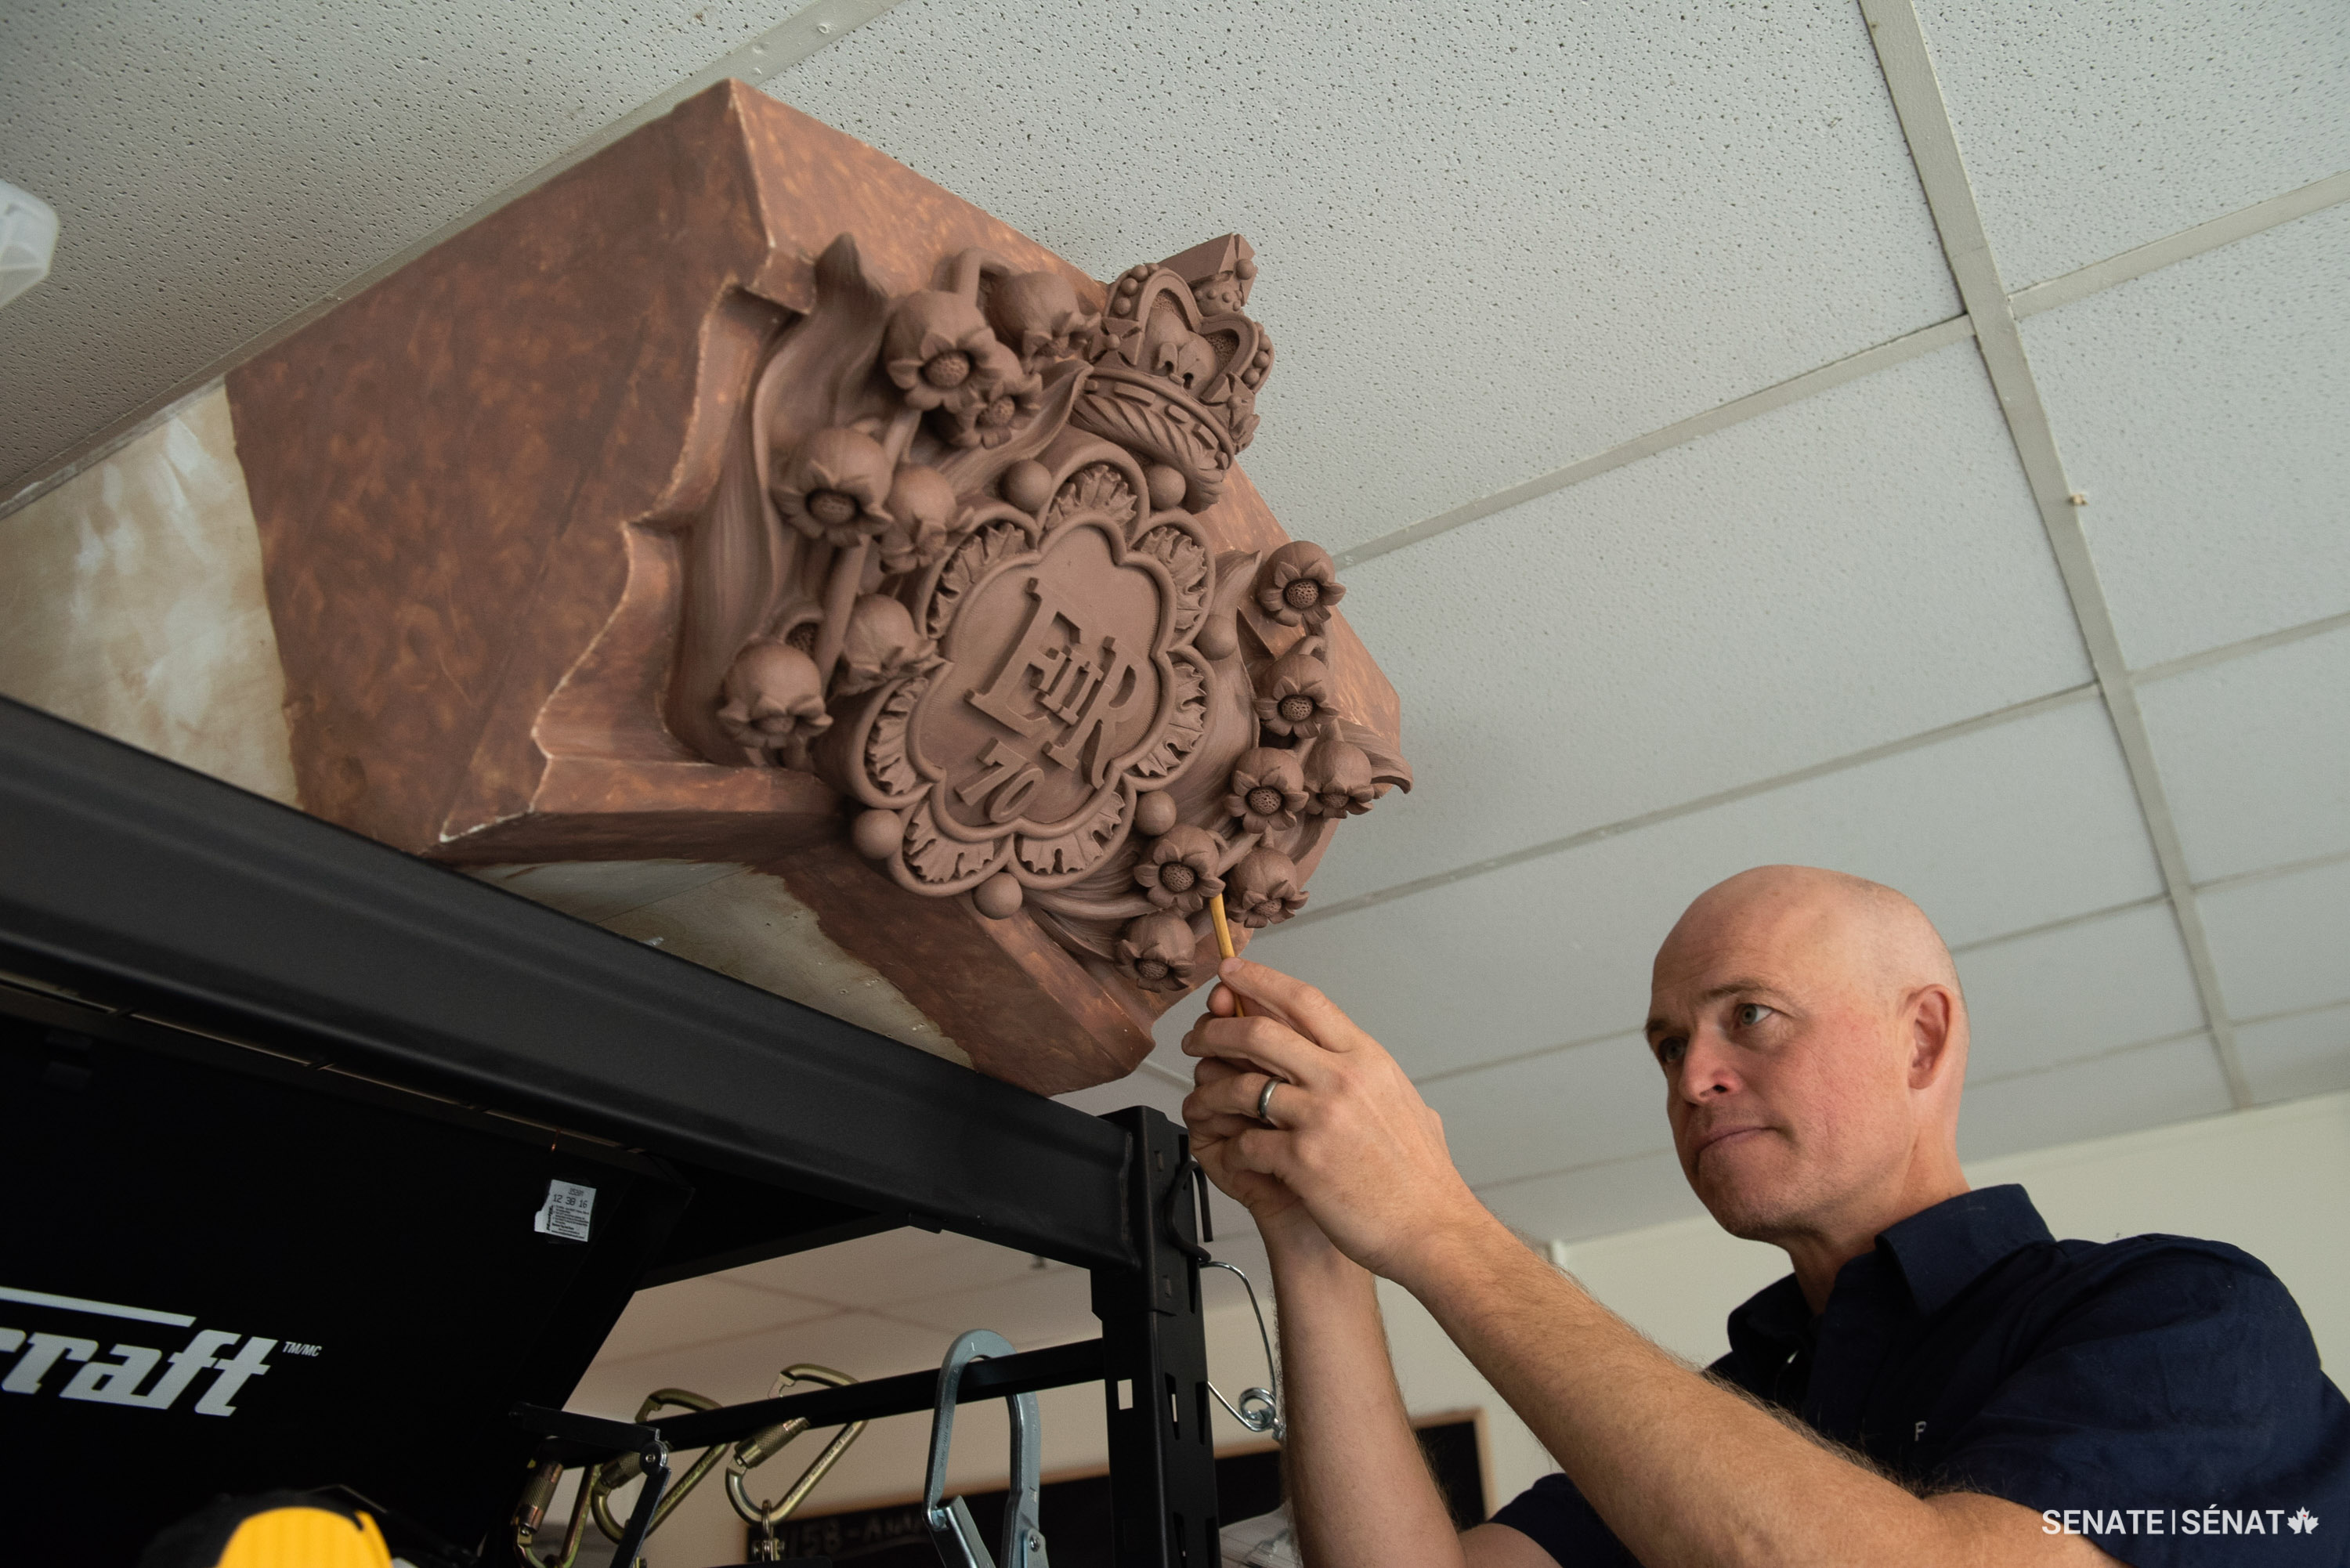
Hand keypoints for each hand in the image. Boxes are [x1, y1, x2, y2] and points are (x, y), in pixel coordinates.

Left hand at [1180, 957, 1485, 1279]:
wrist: (1433, 1230)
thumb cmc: (1422, 1178)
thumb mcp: (1407, 1104)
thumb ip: (1376, 1077)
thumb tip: (1360, 1061)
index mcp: (1367, 1058)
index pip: (1305, 1000)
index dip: (1260, 980)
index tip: (1230, 972)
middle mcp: (1343, 1079)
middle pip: (1260, 1031)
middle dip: (1216, 1030)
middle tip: (1197, 1037)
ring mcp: (1321, 1118)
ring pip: (1241, 1084)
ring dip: (1210, 1088)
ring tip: (1200, 1096)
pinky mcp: (1302, 1161)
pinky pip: (1245, 1140)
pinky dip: (1230, 1144)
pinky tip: (1231, 1150)